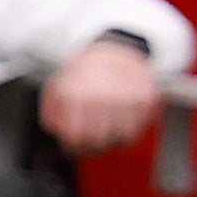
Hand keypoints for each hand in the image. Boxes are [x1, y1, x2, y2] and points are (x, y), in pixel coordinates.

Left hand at [38, 38, 162, 153]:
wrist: (115, 49)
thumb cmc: (84, 73)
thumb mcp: (57, 89)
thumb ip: (52, 115)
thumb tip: (60, 136)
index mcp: (74, 95)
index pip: (75, 138)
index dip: (74, 147)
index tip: (77, 146)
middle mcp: (100, 97)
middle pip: (99, 142)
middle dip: (94, 146)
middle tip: (94, 140)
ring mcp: (124, 97)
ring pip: (121, 138)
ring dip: (114, 138)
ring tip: (109, 127)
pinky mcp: (145, 98)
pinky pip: (139, 128)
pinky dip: (131, 129)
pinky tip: (122, 119)